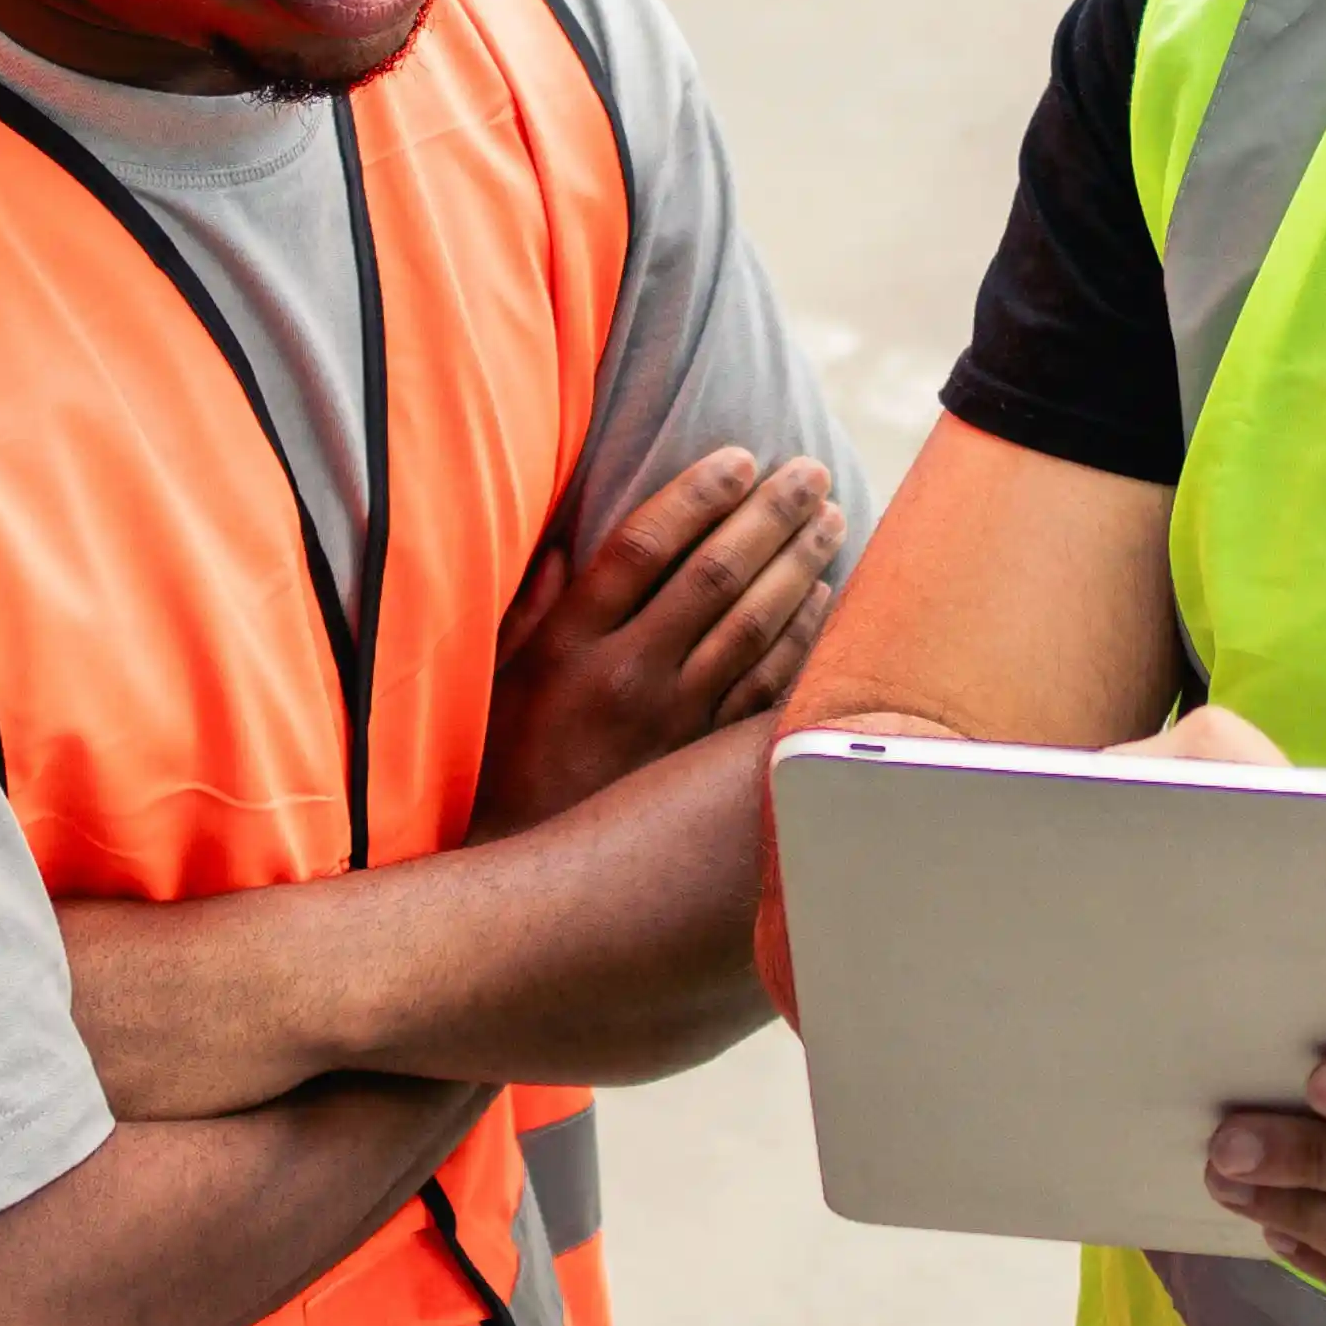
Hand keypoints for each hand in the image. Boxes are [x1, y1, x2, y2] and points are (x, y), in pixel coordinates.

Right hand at [476, 445, 846, 837]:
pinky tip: (828, 599)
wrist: (521, 868)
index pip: (644, 548)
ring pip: (755, 629)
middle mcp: (627, 676)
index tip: (740, 458)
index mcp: (570, 644)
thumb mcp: (495, 675)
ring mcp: (673, 721)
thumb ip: (531, 607)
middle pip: (715, 578)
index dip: (698, 496)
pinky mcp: (702, 759)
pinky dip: (804, 639)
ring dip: (800, 567)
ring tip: (831, 520)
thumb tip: (565, 543)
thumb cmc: (501, 760)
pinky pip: (767, 689)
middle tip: (811, 473)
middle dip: (770, 517)